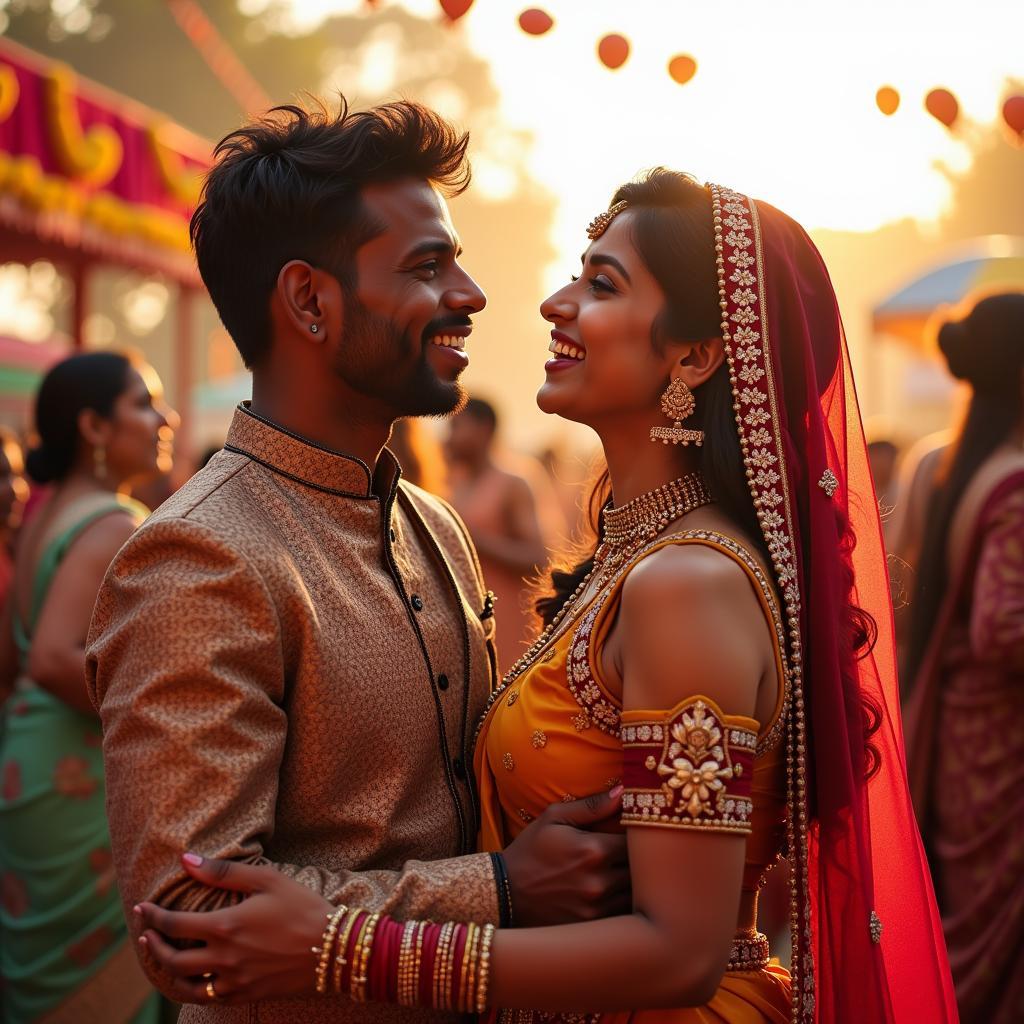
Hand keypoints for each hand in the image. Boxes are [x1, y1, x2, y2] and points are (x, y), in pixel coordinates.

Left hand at [135, 854, 332, 1004]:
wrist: (334, 949)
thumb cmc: (302, 907)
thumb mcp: (267, 880)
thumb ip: (223, 872)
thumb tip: (186, 860)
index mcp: (225, 927)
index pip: (174, 925)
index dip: (152, 917)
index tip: (141, 908)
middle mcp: (224, 958)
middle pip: (172, 959)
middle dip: (152, 945)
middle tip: (145, 933)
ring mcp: (234, 981)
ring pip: (185, 985)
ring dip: (167, 971)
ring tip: (162, 957)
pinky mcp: (246, 996)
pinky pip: (208, 999)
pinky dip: (192, 989)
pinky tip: (192, 978)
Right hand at [501, 786, 630, 926]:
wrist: (505, 893)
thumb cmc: (530, 850)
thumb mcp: (554, 818)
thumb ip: (592, 806)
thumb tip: (623, 792)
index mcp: (594, 850)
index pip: (637, 843)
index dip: (639, 839)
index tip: (635, 835)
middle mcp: (600, 881)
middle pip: (641, 870)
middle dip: (640, 862)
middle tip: (636, 854)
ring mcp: (597, 907)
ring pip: (635, 895)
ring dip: (635, 884)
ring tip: (626, 873)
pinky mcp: (593, 926)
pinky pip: (623, 915)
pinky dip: (624, 904)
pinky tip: (614, 893)